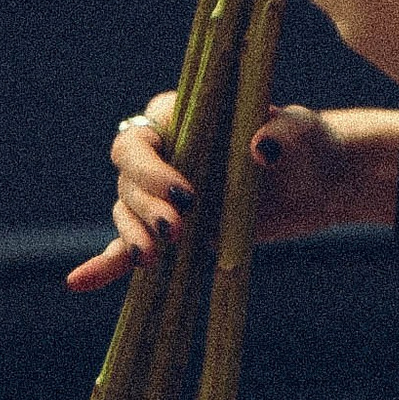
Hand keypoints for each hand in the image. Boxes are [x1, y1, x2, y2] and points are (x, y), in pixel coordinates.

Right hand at [63, 89, 398, 291]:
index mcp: (180, 118)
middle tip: (181, 228)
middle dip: (146, 207)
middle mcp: (163, 155)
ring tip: (155, 257)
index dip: (150, 168)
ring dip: (133, 236)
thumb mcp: (300, 132)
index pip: (138, 141)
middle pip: (127, 182)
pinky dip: (105, 265)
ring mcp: (164, 196)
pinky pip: (128, 248)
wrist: (320, 180)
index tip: (185, 191)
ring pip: (127, 215)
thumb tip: (261, 150)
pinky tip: (78, 281)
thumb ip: (282, 134)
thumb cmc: (306, 142)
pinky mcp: (174, 231)